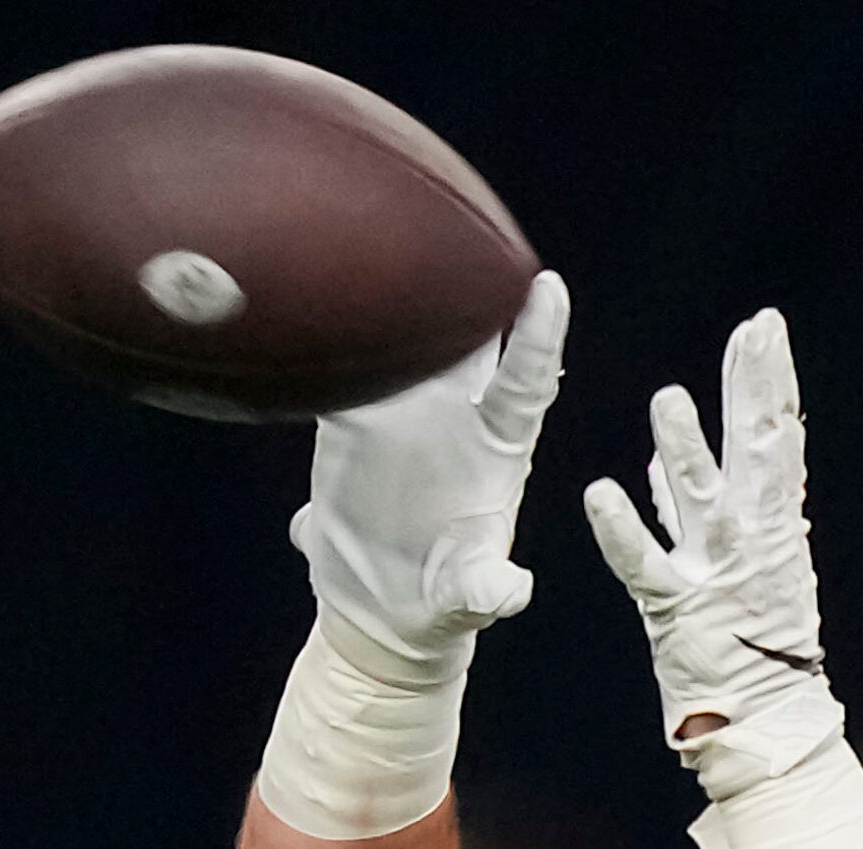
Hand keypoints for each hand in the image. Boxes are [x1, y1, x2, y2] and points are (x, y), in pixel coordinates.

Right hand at [291, 271, 570, 685]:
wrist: (385, 613)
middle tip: (461, 221)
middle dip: (466, 284)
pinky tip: (313, 289)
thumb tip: (511, 592)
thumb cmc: (443, 603)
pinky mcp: (352, 425)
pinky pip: (345, 369)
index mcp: (499, 449)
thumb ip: (488, 589)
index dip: (540, 332)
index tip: (549, 283)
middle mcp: (456, 419)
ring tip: (380, 232)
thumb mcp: (469, 600)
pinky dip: (333, 337)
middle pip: (467, 337)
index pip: (528, 379)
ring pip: (403, 341)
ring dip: (394, 296)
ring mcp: (404, 416)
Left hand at [583, 308, 843, 799]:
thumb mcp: (747, 565)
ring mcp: (718, 573)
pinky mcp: (680, 610)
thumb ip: (701, 512)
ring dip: (684, 450)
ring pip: (700, 498)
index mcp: (773, 524)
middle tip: (756, 332)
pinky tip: (603, 493)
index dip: (768, 382)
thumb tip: (668, 466)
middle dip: (754, 389)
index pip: (775, 439)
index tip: (764, 330)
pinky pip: (645, 565)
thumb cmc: (753, 643)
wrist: (765, 719)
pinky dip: (624, 531)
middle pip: (756, 452)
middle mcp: (752, 540)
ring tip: (666, 399)